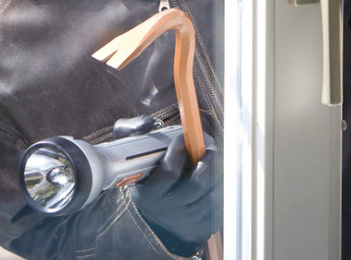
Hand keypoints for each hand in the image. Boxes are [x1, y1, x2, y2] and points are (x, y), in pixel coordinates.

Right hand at [113, 116, 222, 255]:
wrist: (149, 215)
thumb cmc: (144, 175)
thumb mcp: (130, 151)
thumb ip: (133, 130)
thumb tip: (147, 122)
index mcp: (149, 194)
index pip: (170, 171)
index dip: (179, 150)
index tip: (183, 138)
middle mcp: (167, 212)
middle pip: (198, 183)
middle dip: (208, 160)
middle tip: (208, 147)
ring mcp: (186, 223)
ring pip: (214, 191)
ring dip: (216, 172)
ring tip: (210, 161)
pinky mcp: (202, 228)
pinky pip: (220, 203)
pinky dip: (219, 187)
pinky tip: (211, 180)